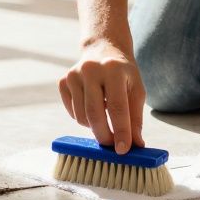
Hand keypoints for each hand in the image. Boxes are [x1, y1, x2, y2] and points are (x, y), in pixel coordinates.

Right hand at [58, 38, 145, 153]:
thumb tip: (136, 145)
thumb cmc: (123, 74)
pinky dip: (83, 118)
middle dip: (104, 135)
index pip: (117, 107)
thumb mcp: (136, 90)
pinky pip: (72, 112)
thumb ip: (136, 118)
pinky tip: (92, 105)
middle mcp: (91, 69)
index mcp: (114, 69)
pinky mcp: (63, 81)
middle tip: (112, 146)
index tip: (123, 150)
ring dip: (94, 126)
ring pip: (81, 116)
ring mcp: (74, 74)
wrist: (103, 49)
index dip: (121, 131)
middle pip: (94, 113)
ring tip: (105, 116)